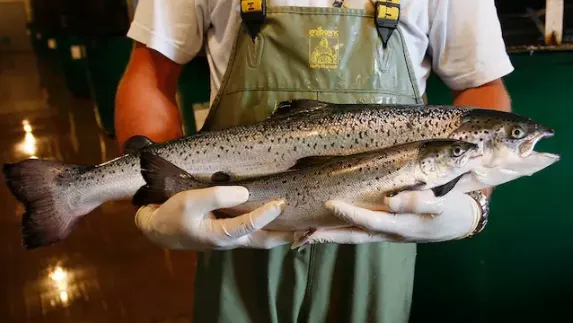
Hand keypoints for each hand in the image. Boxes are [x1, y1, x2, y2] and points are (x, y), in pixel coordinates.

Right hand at [134, 186, 293, 249]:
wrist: (160, 229)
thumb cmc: (174, 215)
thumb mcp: (190, 201)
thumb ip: (216, 196)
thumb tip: (244, 192)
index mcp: (220, 235)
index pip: (249, 226)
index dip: (267, 214)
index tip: (281, 202)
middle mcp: (231, 240)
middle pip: (266, 241)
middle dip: (287, 235)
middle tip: (309, 224)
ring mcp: (233, 238)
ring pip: (263, 239)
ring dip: (282, 232)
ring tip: (301, 219)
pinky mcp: (231, 232)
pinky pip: (257, 233)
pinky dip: (271, 227)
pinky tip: (280, 215)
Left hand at [295, 190, 486, 246]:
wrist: (459, 221)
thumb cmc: (449, 207)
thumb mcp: (441, 202)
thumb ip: (417, 201)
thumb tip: (390, 202)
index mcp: (402, 225)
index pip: (371, 220)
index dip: (351, 214)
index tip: (330, 204)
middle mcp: (389, 233)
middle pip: (353, 236)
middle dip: (327, 235)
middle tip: (301, 234)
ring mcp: (386, 234)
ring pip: (353, 237)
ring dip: (329, 236)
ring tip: (304, 234)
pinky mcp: (385, 231)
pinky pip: (360, 233)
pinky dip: (341, 232)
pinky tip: (325, 228)